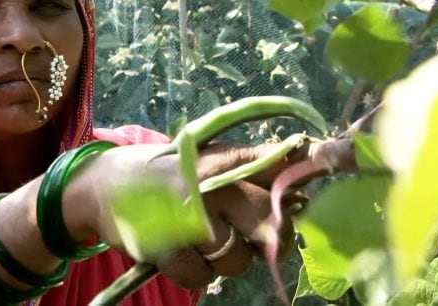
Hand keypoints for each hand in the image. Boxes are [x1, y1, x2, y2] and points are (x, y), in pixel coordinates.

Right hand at [66, 140, 337, 289]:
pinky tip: (183, 253)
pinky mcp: (163, 247)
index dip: (310, 168)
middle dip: (270, 238)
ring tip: (205, 241)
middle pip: (269, 222)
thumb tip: (307, 161)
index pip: (277, 163)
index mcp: (223, 158)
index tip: (334, 163)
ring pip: (236, 260)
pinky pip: (201, 279)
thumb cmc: (168, 174)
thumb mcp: (208, 157)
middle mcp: (209, 183)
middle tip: (255, 237)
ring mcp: (185, 217)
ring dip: (226, 260)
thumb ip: (252, 164)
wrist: (102, 185)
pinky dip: (196, 274)